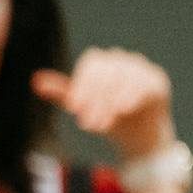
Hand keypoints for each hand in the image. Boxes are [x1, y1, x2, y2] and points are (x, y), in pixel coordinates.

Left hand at [32, 48, 175, 161]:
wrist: (136, 133)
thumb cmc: (105, 115)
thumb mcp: (82, 106)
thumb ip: (62, 93)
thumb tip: (35, 81)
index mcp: (101, 62)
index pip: (90, 65)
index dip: (81, 86)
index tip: (73, 108)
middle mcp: (121, 59)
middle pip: (106, 72)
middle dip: (94, 100)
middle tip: (86, 124)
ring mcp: (141, 68)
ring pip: (124, 78)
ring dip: (110, 102)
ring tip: (101, 124)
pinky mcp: (157, 80)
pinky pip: (145, 83)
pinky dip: (132, 96)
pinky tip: (122, 109)